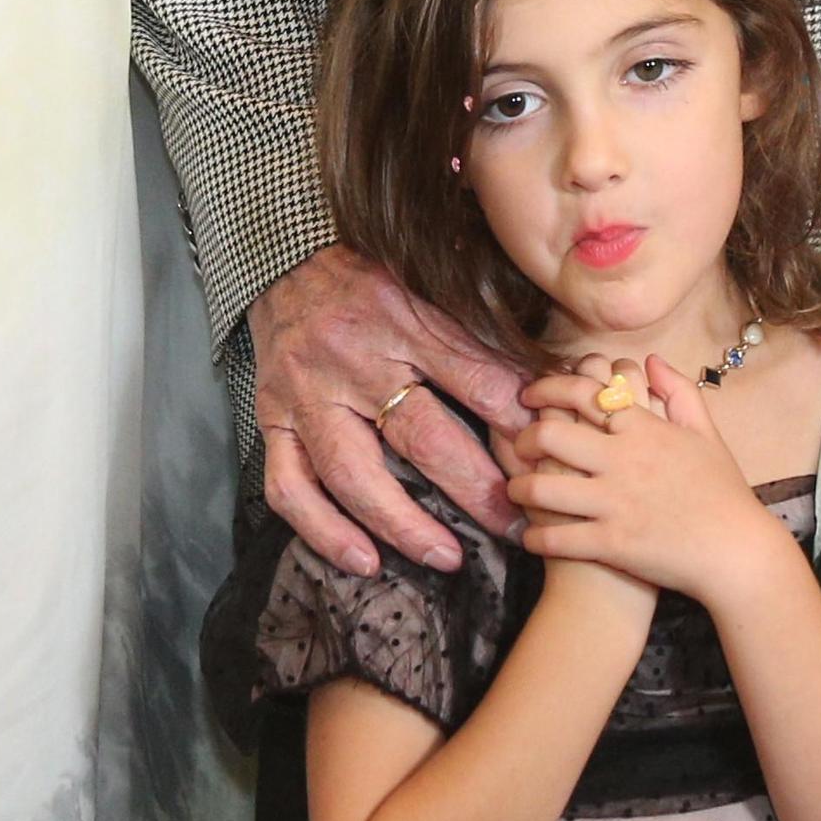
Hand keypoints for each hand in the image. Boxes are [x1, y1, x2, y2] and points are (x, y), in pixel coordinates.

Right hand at [254, 248, 537, 578]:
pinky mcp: (273, 420)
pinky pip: (290, 487)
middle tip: (516, 525)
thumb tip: (546, 378)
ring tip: (446, 558)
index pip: (472, 376)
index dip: (515, 421)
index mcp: (402, 317)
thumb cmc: (368, 276)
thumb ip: (478, 333)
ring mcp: (309, 395)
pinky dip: (324, 530)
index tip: (547, 459)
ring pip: (353, 473)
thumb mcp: (427, 284)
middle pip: (420, 434)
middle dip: (474, 487)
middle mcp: (354, 359)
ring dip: (403, 524)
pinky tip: (364, 561)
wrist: (282, 259)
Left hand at [506, 363, 799, 609]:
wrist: (737, 552)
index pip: (582, 394)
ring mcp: (615, 503)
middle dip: (525, 439)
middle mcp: (623, 460)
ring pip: (544, 488)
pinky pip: (558, 538)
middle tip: (520, 445)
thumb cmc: (724, 492)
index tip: (531, 397)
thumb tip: (649, 361)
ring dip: (519, 488)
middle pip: (551, 435)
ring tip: (515, 490)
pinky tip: (529, 536)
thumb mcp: (707, 432)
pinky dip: (536, 537)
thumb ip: (679, 391)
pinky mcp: (612, 543)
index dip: (547, 389)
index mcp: (643, 429)